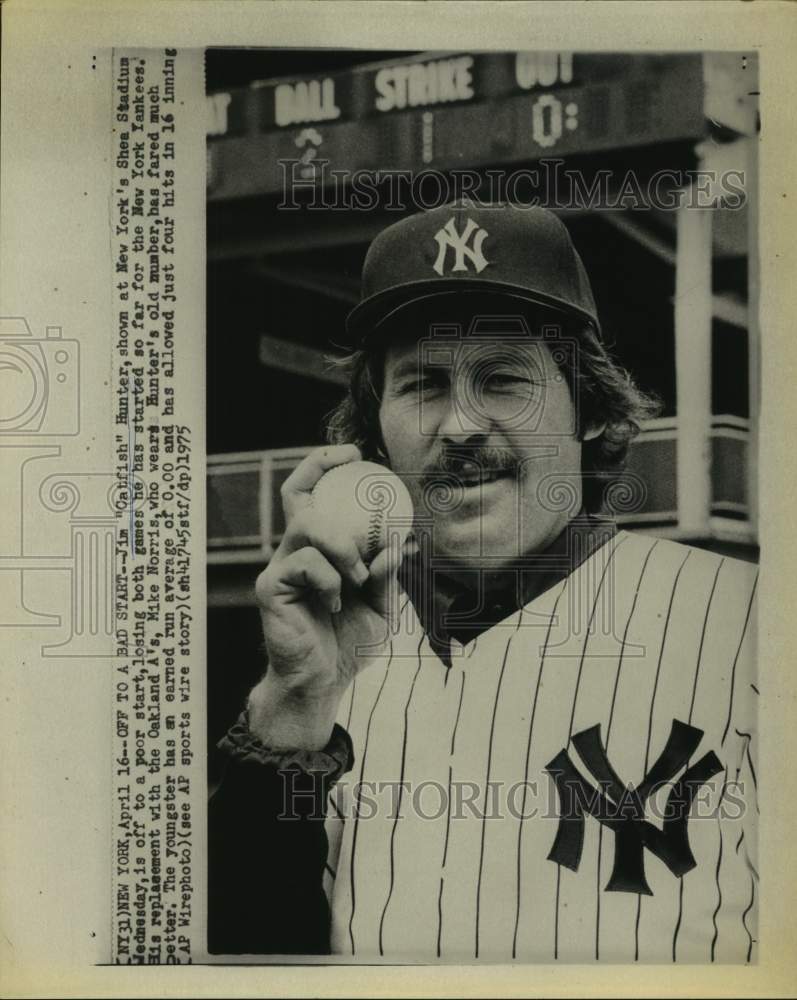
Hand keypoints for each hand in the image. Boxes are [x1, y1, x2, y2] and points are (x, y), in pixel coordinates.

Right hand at [249, 444, 400, 748]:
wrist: (322, 683)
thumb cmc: (348, 643)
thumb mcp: (381, 607)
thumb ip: (387, 576)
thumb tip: (396, 543)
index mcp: (320, 550)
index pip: (315, 496)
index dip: (326, 466)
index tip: (355, 453)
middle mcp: (295, 550)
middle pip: (295, 492)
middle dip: (317, 466)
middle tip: (350, 461)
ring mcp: (280, 566)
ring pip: (307, 526)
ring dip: (343, 546)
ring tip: (358, 577)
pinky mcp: (270, 587)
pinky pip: (305, 563)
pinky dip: (330, 580)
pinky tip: (335, 604)